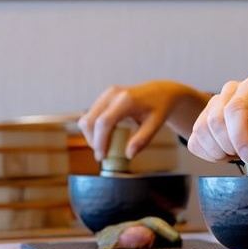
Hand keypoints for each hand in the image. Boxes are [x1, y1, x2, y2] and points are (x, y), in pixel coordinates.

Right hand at [78, 80, 208, 161]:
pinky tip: (106, 136)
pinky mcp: (104, 97)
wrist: (161, 92)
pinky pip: (91, 116)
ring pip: (87, 118)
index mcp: (126, 100)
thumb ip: (142, 139)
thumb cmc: (159, 108)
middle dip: (92, 140)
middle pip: (90, 120)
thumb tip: (128, 155)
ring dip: (91, 135)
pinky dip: (94, 129)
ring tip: (105, 146)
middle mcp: (113, 94)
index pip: (104, 122)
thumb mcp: (156, 124)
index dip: (99, 141)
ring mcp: (107, 94)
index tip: (102, 156)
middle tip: (102, 155)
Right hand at [187, 76, 247, 172]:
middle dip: (230, 146)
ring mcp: (216, 105)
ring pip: (202, 130)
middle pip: (215, 121)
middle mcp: (232, 91)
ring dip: (219, 151)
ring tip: (239, 155)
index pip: (235, 109)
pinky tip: (227, 155)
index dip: (239, 136)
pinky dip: (209, 154)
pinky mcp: (206, 121)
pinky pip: (195, 140)